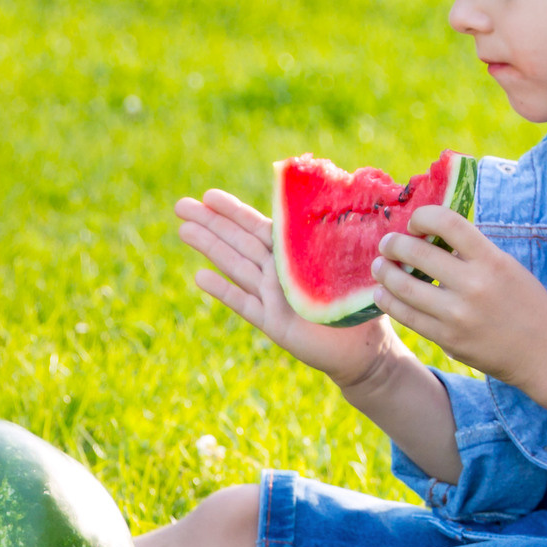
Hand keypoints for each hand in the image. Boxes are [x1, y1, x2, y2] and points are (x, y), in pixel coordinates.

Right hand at [174, 190, 417, 391]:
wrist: (365, 351)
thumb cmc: (363, 306)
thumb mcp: (353, 270)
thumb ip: (340, 246)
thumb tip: (343, 206)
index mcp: (299, 255)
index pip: (262, 227)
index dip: (235, 212)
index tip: (210, 196)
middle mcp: (280, 273)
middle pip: (240, 242)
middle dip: (212, 223)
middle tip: (181, 205)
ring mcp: (273, 297)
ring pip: (236, 266)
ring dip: (210, 247)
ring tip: (184, 229)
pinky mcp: (272, 323)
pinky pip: (243, 303)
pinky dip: (223, 290)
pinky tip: (200, 276)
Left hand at [370, 206, 546, 465]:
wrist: (545, 352)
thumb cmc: (528, 304)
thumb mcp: (508, 267)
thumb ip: (474, 253)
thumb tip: (432, 236)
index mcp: (492, 260)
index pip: (447, 222)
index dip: (422, 216)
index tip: (415, 223)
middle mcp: (474, 285)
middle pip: (417, 253)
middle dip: (394, 244)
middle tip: (387, 244)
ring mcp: (458, 315)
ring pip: (404, 287)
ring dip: (385, 273)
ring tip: (379, 267)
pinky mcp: (448, 339)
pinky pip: (408, 316)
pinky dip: (389, 302)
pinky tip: (383, 294)